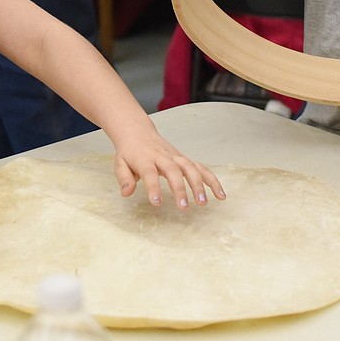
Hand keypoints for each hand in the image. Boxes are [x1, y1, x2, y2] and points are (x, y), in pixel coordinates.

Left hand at [111, 127, 226, 209]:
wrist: (138, 132)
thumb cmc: (129, 152)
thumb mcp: (119, 163)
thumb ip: (124, 178)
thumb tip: (126, 193)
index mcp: (145, 159)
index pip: (149, 173)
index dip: (153, 187)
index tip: (157, 203)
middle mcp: (163, 156)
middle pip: (174, 171)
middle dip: (180, 189)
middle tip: (184, 207)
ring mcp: (176, 157)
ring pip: (191, 168)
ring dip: (199, 185)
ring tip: (204, 203)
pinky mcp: (184, 159)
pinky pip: (200, 168)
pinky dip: (211, 180)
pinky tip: (220, 194)